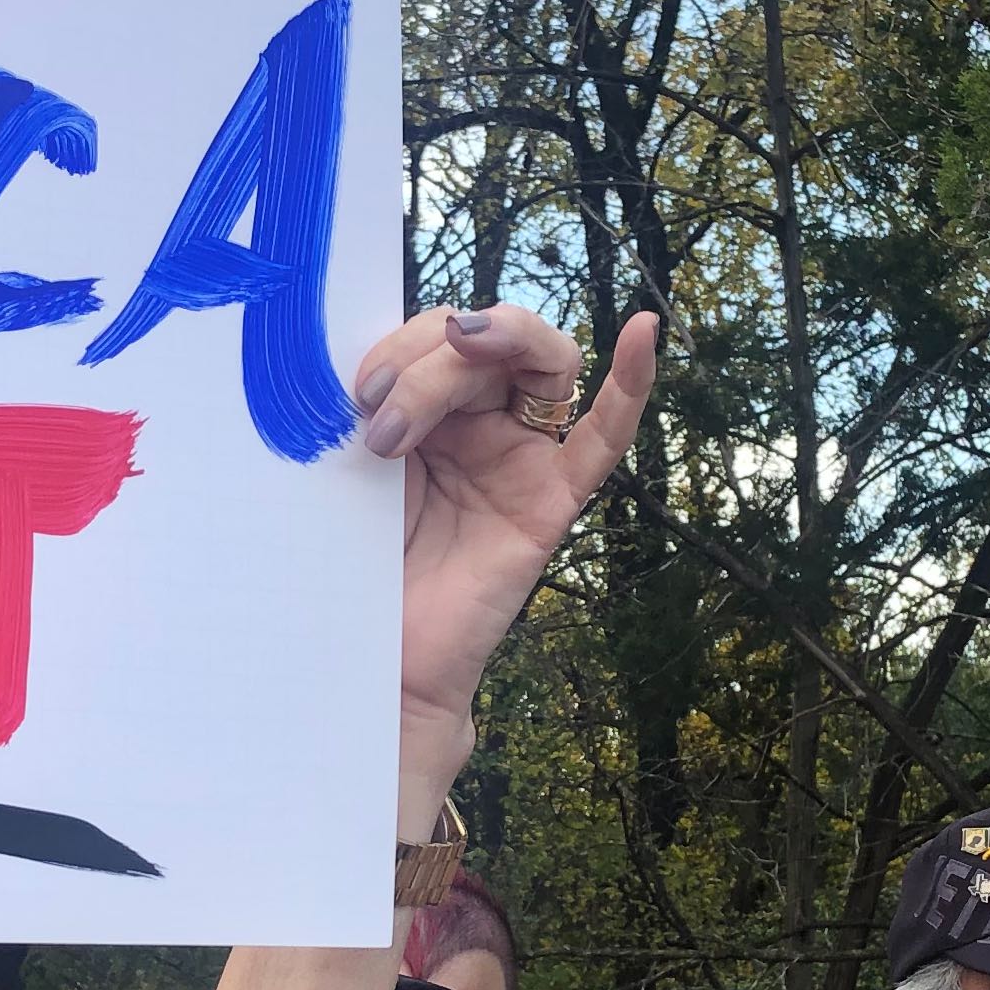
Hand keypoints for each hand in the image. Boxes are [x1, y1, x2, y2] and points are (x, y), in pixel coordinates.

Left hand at [343, 304, 660, 803]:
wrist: (369, 659)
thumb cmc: (351, 564)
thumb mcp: (346, 467)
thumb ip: (367, 408)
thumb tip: (360, 357)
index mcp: (429, 407)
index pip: (438, 335)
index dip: (400, 344)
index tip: (355, 389)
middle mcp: (480, 423)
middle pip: (484, 344)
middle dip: (426, 360)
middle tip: (377, 414)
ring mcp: (522, 458)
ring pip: (538, 365)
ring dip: (486, 354)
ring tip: (421, 400)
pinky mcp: (551, 502)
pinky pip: (604, 439)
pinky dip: (630, 383)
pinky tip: (643, 329)